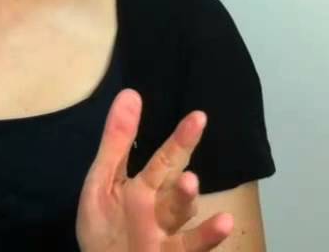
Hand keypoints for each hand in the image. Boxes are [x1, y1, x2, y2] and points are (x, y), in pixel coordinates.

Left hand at [75, 90, 233, 251]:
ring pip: (179, 211)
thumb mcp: (103, 182)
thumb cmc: (105, 228)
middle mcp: (160, 207)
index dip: (179, 138)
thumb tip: (130, 93)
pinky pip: (190, 246)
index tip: (199, 116)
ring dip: (185, 197)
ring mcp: (166, 232)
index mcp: (145, 187)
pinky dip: (207, 235)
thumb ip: (118, 143)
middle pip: (172, 178)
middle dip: (182, 152)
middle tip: (197, 125)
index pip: (163, 159)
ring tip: (190, 180)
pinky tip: (225, 223)